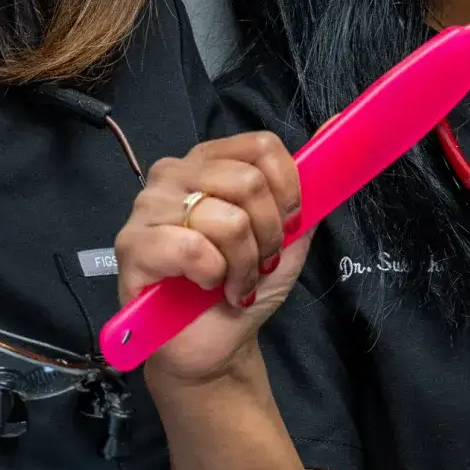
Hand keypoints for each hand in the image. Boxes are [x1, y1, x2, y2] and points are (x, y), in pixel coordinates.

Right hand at [114, 131, 308, 383]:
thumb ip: (306, 184)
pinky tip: (206, 288)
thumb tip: (336, 125)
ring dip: (243, 263)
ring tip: (232, 281)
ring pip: (225, 218)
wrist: (214, 343)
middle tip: (257, 262)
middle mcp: (174, 174)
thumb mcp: (287, 234)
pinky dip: (213, 275)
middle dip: (267, 234)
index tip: (286, 226)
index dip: (287, 191)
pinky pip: (192, 247)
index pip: (260, 146)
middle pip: (247, 181)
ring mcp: (148, 206)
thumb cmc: (243, 285)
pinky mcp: (133, 244)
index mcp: (209, 161)